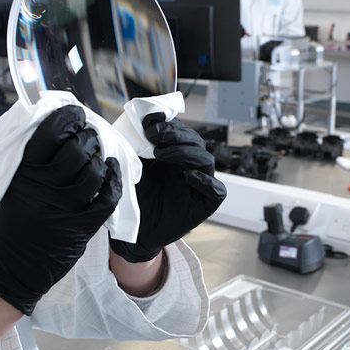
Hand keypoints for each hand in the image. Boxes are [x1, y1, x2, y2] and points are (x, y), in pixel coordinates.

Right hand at [0, 105, 121, 314]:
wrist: (9, 269)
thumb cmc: (8, 223)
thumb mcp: (6, 187)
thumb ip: (25, 160)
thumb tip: (51, 128)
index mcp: (22, 174)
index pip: (49, 133)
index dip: (66, 117)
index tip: (74, 113)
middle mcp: (44, 188)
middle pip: (76, 149)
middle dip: (87, 136)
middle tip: (89, 133)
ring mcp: (64, 208)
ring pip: (94, 170)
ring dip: (100, 156)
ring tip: (98, 152)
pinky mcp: (81, 227)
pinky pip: (107, 196)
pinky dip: (113, 179)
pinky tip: (112, 169)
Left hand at [109, 113, 226, 262]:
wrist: (134, 232)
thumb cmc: (135, 198)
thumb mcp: (133, 166)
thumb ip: (140, 143)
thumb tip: (145, 117)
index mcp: (174, 155)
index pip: (181, 132)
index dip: (169, 125)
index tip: (149, 122)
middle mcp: (188, 167)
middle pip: (195, 142)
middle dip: (175, 135)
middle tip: (154, 135)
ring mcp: (198, 185)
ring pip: (206, 160)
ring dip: (186, 153)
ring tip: (162, 154)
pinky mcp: (204, 205)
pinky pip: (216, 190)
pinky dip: (206, 181)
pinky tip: (188, 177)